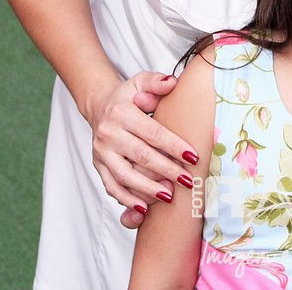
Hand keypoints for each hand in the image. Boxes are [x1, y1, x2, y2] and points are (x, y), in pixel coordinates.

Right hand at [86, 71, 197, 228]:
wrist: (100, 106)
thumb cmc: (128, 96)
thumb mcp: (141, 81)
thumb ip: (156, 82)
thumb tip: (172, 83)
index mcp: (121, 113)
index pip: (152, 132)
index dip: (174, 146)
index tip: (193, 156)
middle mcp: (109, 133)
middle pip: (141, 156)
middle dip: (166, 170)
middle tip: (187, 181)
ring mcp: (101, 152)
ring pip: (125, 176)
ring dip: (147, 189)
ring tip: (169, 196)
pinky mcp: (98, 166)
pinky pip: (112, 187)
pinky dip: (127, 200)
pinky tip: (144, 209)